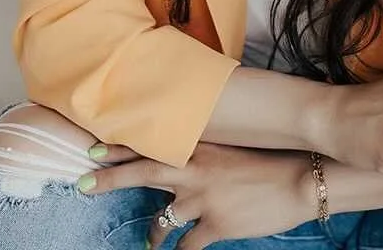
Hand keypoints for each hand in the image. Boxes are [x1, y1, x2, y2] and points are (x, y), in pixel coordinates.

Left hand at [76, 141, 314, 249]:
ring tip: (149, 240)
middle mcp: (195, 171)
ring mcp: (203, 200)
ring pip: (163, 219)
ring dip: (153, 232)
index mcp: (200, 147)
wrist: (299, 180)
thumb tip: (189, 153)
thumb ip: (207, 151)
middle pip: (143, 172)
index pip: (153, 143)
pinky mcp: (215, 226)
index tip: (94, 146)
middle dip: (110, 178)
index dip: (122, 146)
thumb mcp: (234, 147)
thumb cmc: (271, 159)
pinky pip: (188, 245)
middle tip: (83, 183)